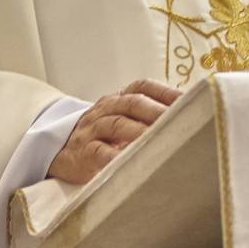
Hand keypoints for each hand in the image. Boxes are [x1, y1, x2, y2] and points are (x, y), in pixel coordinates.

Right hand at [47, 79, 180, 184]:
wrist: (59, 150)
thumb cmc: (102, 136)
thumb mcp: (121, 120)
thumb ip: (146, 117)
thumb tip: (189, 119)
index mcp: (119, 98)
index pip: (143, 87)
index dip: (165, 92)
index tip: (189, 100)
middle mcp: (106, 109)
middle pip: (133, 103)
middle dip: (157, 111)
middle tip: (180, 121)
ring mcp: (93, 129)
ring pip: (117, 124)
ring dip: (140, 131)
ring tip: (160, 139)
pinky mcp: (83, 152)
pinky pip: (99, 152)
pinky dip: (114, 156)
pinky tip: (129, 160)